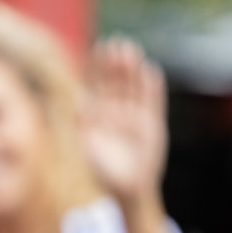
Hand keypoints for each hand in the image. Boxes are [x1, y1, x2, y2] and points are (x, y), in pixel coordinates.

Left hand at [81, 38, 167, 207]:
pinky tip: (151, 71)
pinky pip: (152, 102)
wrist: (127, 189)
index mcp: (98, 115)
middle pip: (116, 82)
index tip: (98, 48)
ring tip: (132, 52)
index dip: (97, 68)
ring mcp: (134, 116)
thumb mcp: (89, 146)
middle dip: (116, 64)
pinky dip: (152, 88)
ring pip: (133, 88)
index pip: (97, 85)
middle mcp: (116, 112)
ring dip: (133, 71)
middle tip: (117, 43)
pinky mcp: (152, 124)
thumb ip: (84, 122)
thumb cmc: (103, 171)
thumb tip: (79, 98)